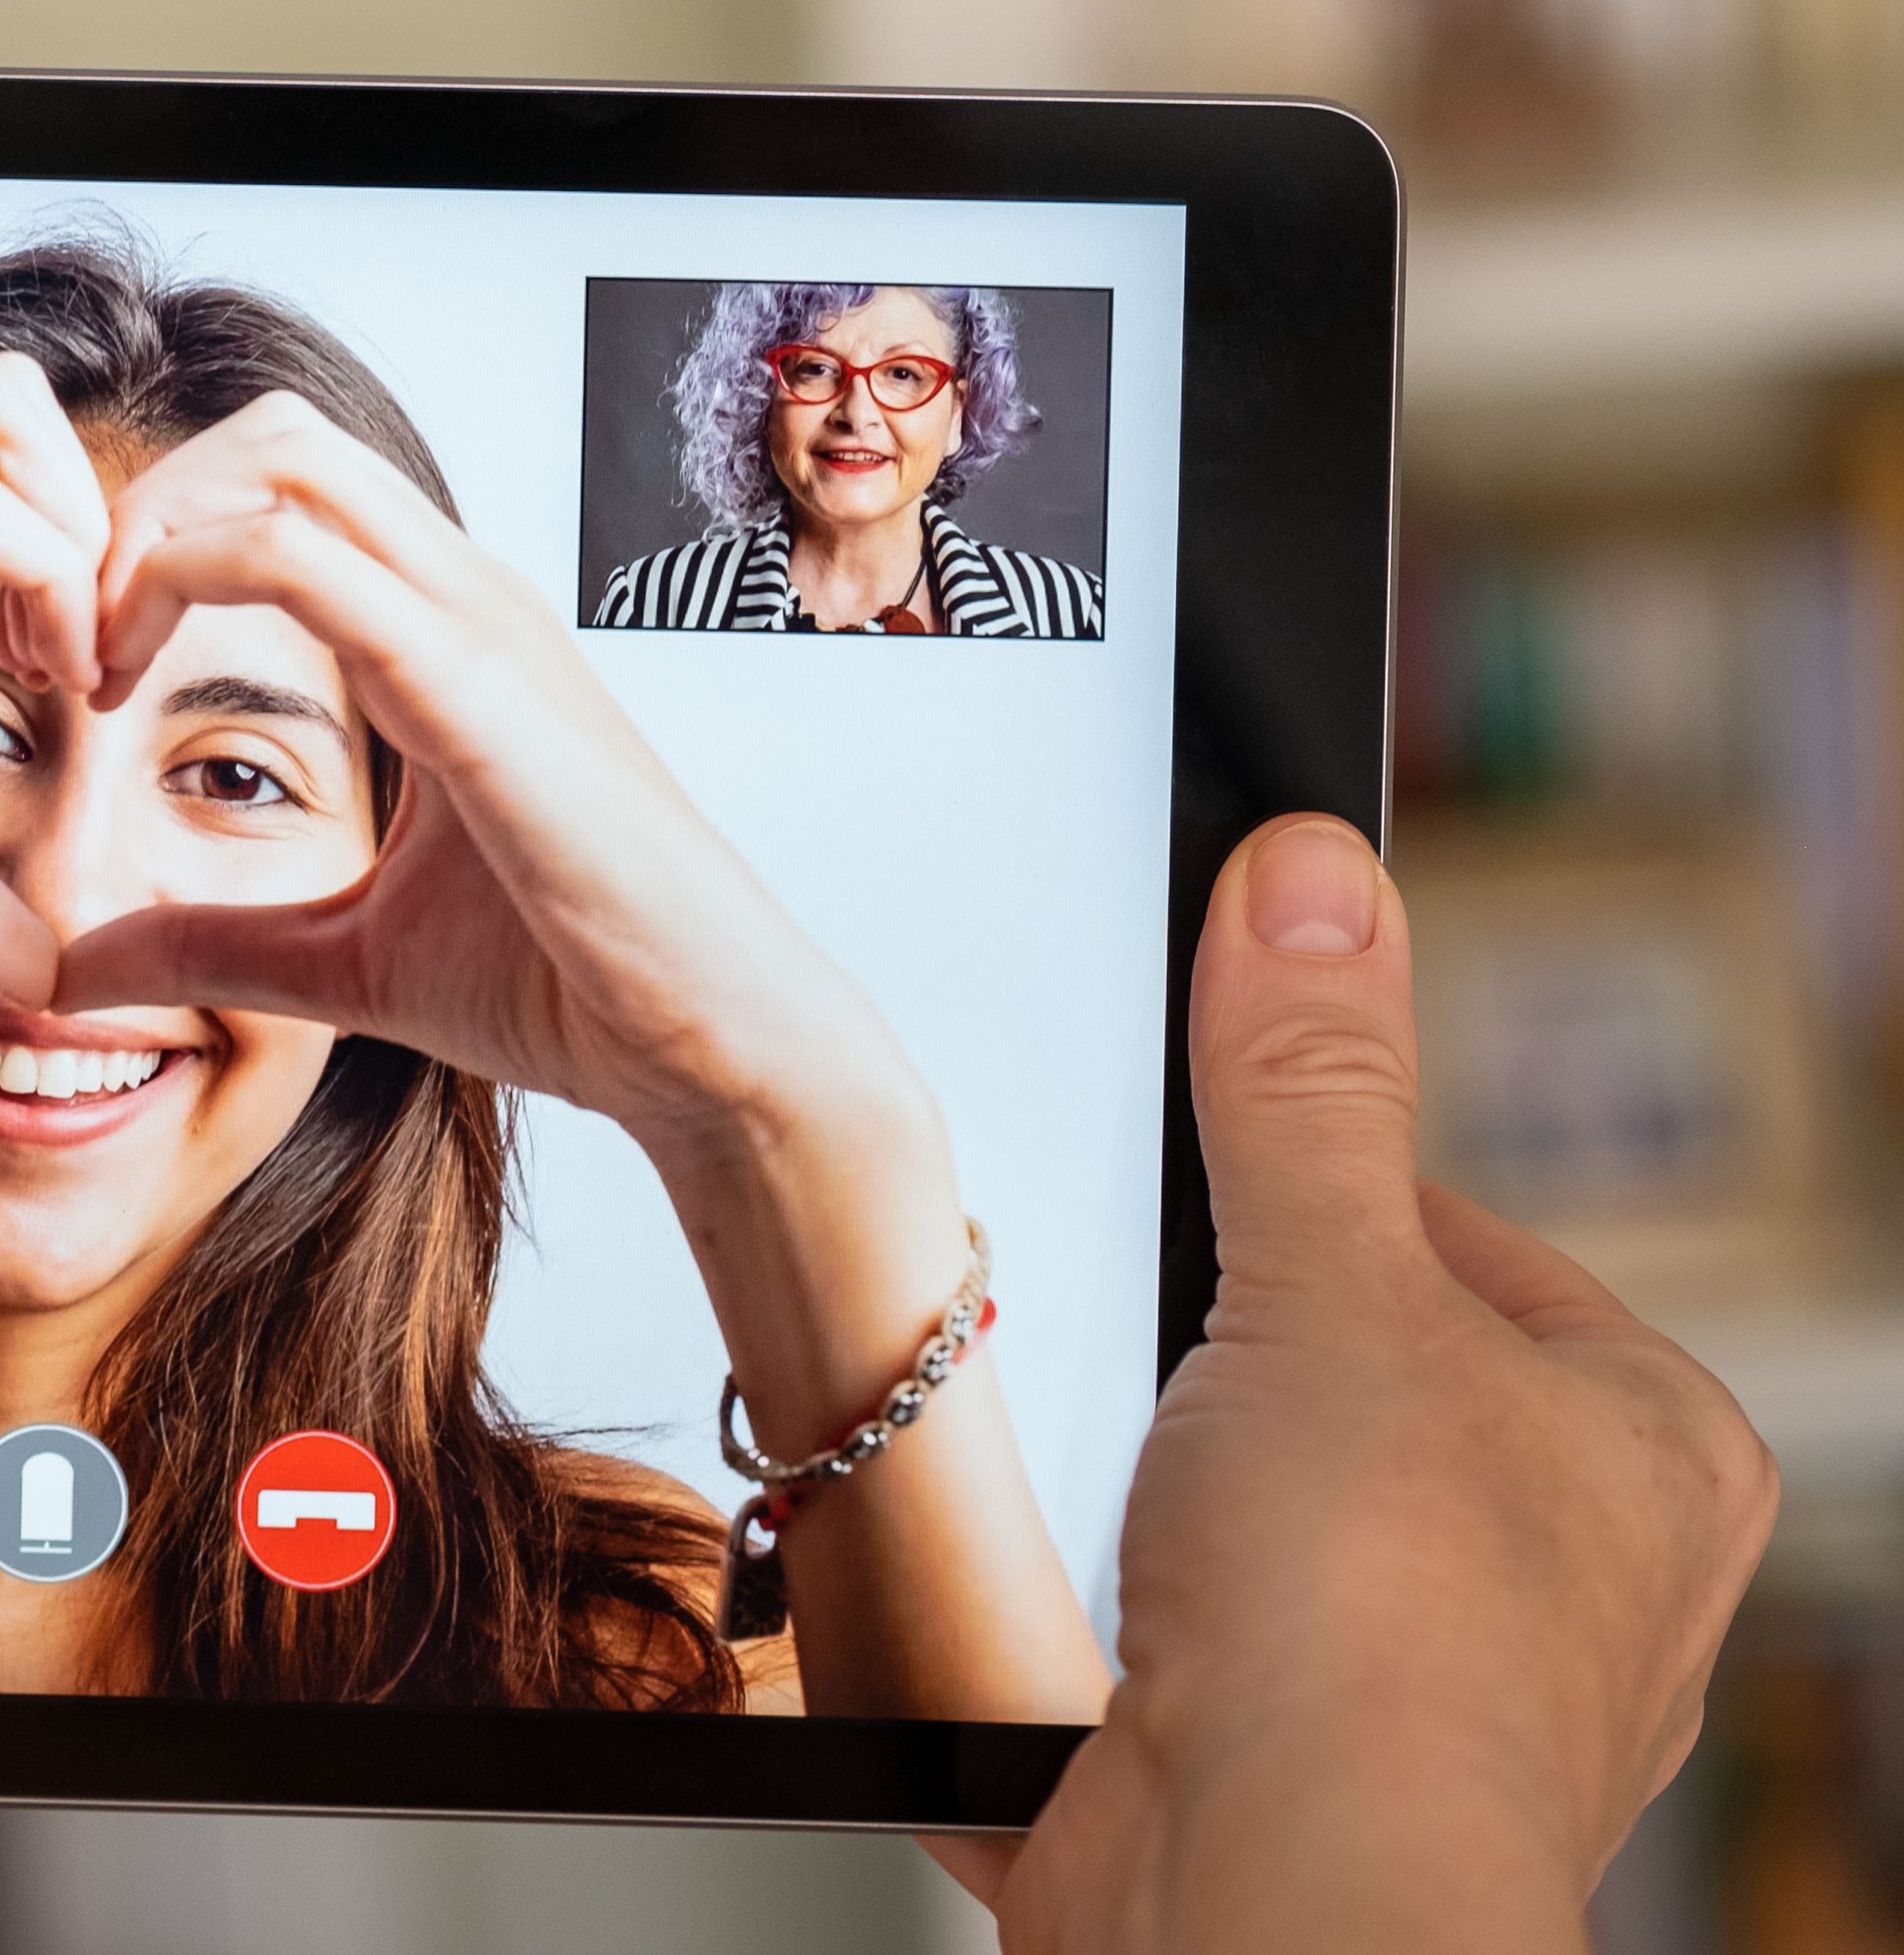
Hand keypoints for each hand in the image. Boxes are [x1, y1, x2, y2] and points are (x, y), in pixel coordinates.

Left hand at [54, 394, 964, 1302]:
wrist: (708, 1047)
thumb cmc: (567, 990)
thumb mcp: (338, 961)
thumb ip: (207, 944)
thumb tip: (68, 963)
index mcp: (438, 632)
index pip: (277, 492)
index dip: (145, 547)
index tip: (64, 671)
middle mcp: (462, 596)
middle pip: (271, 438)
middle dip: (134, 507)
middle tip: (54, 644)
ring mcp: (478, 623)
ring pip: (279, 461)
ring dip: (142, 532)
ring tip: (79, 663)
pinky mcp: (476, 683)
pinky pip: (301, 560)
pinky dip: (177, 577)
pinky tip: (122, 687)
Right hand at [994, 818, 1777, 1952]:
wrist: (1274, 1904)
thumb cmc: (1376, 1632)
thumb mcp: (1330, 1280)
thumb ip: (1304, 1086)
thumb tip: (1314, 879)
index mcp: (1645, 1450)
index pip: (1465, 1245)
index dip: (1324, 1205)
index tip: (1229, 1207)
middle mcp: (1573, 1589)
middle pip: (1354, 1385)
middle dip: (1233, 1376)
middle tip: (1171, 1374)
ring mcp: (1431, 1703)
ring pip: (1267, 1532)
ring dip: (1171, 1520)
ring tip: (1136, 1522)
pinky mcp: (1295, 1788)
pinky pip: (1183, 1667)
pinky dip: (1114, 1645)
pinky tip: (1086, 1632)